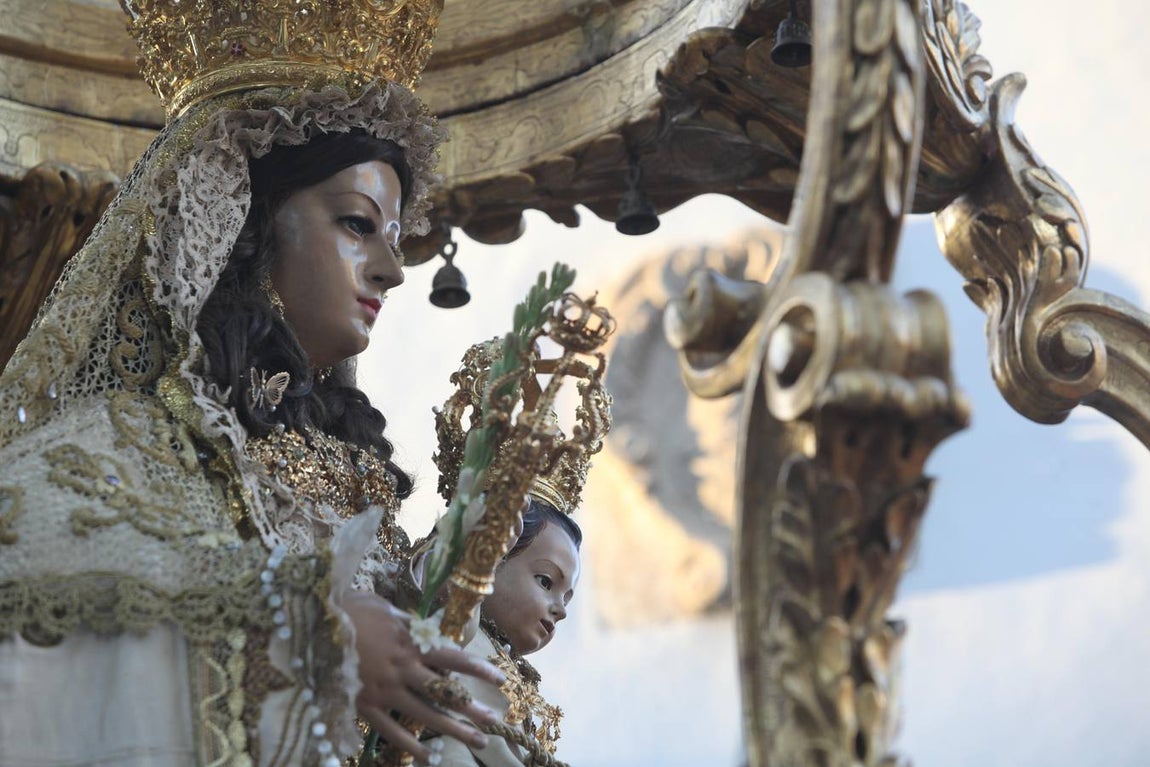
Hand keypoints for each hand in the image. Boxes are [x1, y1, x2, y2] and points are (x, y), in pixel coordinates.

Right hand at [344, 591, 505, 760]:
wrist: (308, 626)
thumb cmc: (346, 609)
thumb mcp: (384, 608)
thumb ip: (408, 622)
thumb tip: (427, 629)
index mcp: (409, 642)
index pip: (452, 657)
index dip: (477, 669)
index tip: (500, 679)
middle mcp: (401, 668)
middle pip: (444, 692)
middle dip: (471, 709)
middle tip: (494, 721)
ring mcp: (383, 690)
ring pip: (424, 715)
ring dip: (453, 730)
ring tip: (477, 740)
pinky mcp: (363, 706)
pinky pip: (390, 730)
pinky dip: (409, 744)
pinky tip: (426, 755)